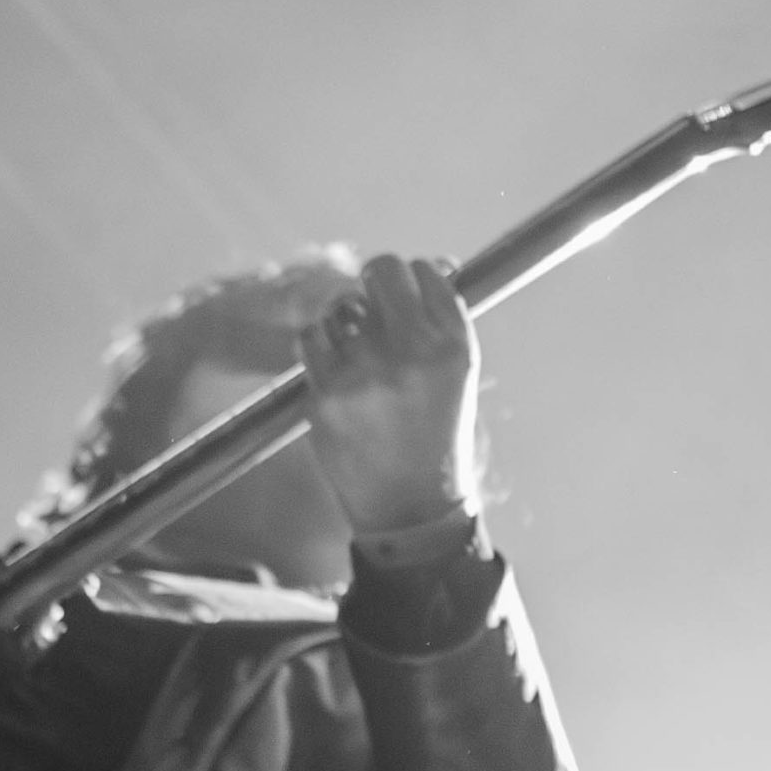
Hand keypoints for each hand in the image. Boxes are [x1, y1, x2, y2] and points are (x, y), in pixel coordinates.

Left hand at [301, 250, 481, 546]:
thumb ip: (443, 320)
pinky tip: (337, 372)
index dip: (409, 279)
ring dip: (345, 321)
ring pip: (342, 306)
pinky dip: (320, 347)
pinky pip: (312, 338)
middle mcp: (413, 351)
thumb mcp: (458, 375)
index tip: (403, 297)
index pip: (424, 271)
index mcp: (453, 345)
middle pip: (381, 271)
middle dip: (373, 279)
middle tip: (371, 302)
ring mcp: (367, 371)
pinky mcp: (327, 392)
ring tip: (358, 356)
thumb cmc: (436, 433)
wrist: (413, 507)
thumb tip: (428, 264)